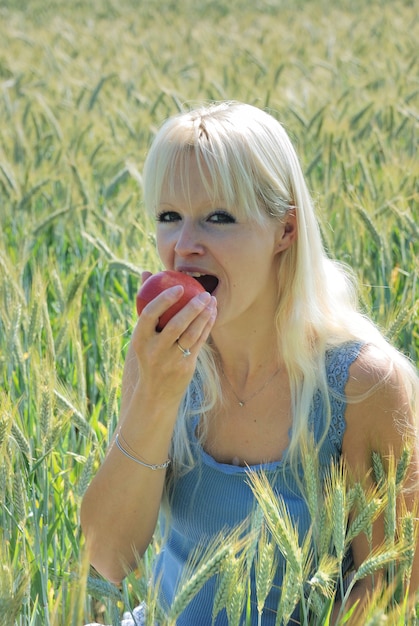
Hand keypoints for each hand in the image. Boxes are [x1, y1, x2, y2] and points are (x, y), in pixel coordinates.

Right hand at [131, 272, 216, 406]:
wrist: (156, 392)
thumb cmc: (149, 353)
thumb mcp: (143, 334)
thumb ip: (145, 303)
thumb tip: (146, 272)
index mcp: (140, 339)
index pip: (150, 314)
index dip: (164, 300)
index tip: (179, 287)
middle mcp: (154, 350)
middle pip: (175, 325)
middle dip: (192, 307)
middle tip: (204, 293)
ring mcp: (170, 360)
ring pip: (191, 334)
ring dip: (204, 316)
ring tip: (212, 301)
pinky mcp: (185, 367)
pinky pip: (199, 342)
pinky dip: (207, 326)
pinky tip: (212, 314)